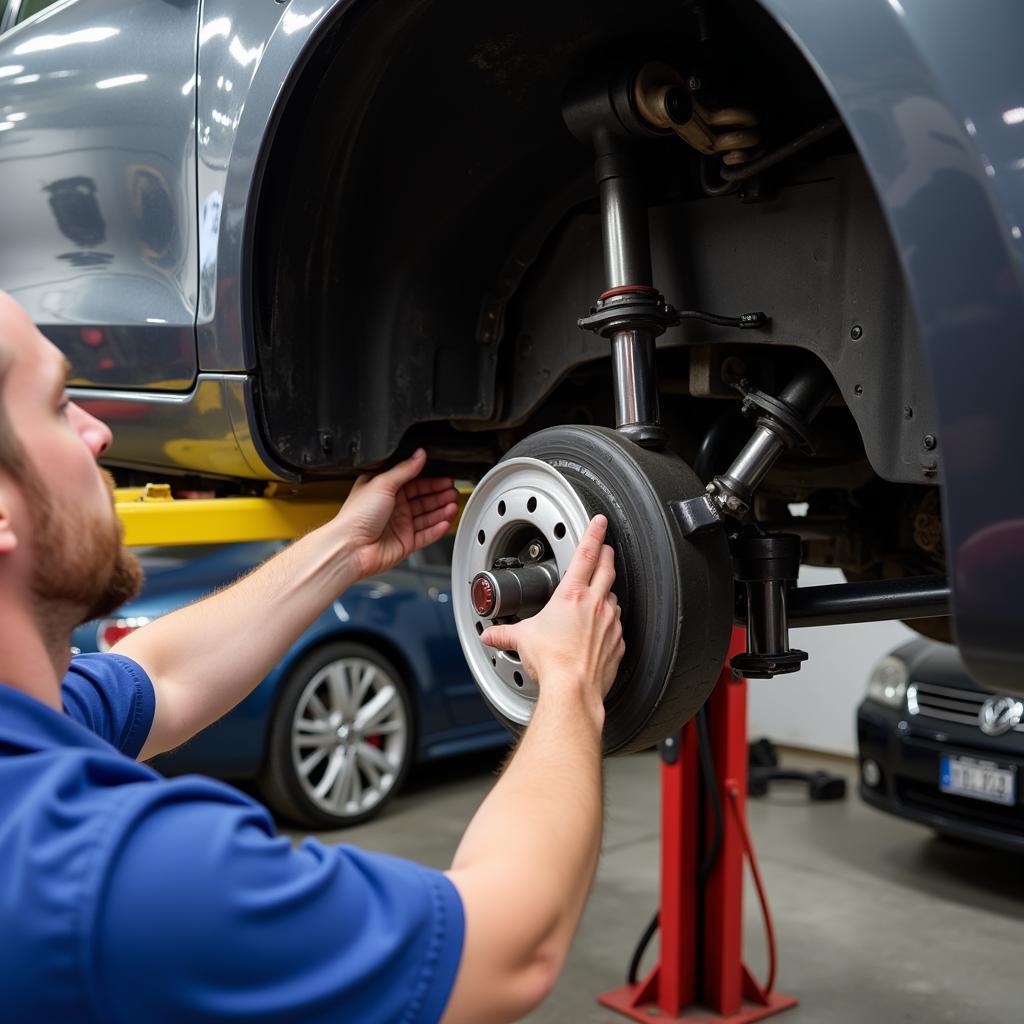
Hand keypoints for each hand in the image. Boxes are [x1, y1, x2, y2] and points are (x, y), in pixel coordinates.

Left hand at [334, 449, 458, 579]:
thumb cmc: (356, 516)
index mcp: (384, 490)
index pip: (413, 482)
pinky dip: (437, 529)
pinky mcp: (405, 543)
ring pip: (427, 516)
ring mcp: (399, 525)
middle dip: (439, 494)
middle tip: (453, 491)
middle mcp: (392, 507)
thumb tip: (419, 454)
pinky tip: (446, 522)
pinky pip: (426, 535)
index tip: (446, 477)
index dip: (431, 480)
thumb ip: (404, 469)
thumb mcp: (382, 483)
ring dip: (441, 510)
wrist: (350, 548)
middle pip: (423, 499)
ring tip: (453, 504)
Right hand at [479, 515, 623, 713]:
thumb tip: (490, 635)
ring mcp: (610, 622)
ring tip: (598, 594)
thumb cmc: (552, 662)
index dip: (594, 532)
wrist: (573, 689)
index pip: (587, 553)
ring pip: (613, 596)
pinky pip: (617, 625)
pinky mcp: (618, 642)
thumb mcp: (522, 641)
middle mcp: (595, 604)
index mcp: (572, 595)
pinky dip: (610, 622)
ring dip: (607, 591)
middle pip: (607, 568)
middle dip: (606, 554)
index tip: (599, 521)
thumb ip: (504, 634)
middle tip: (605, 547)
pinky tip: (600, 629)